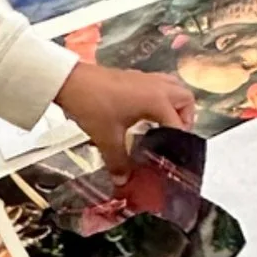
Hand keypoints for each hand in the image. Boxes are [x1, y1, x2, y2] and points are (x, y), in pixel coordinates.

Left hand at [55, 59, 196, 173]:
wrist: (70, 81)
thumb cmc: (93, 106)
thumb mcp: (107, 139)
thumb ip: (119, 162)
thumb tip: (123, 180)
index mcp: (157, 101)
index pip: (179, 124)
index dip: (178, 142)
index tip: (172, 157)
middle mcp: (157, 87)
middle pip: (185, 99)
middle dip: (186, 117)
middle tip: (174, 135)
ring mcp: (146, 78)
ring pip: (174, 86)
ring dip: (176, 103)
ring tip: (165, 121)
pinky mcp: (135, 75)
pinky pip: (159, 83)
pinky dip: (161, 96)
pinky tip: (146, 111)